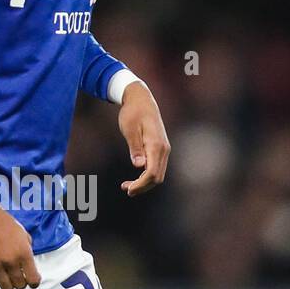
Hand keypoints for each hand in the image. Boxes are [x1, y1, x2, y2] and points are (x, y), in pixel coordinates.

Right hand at [0, 193, 41, 288]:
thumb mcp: (23, 235)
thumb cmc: (4, 223)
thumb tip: (29, 267)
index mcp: (24, 253)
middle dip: (21, 282)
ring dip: (8, 284)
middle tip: (17, 275)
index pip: (33, 280)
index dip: (34, 282)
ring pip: (6, 288)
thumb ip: (28, 252)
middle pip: (20, 286)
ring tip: (6, 275)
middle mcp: (11, 261)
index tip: (31, 279)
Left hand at [118, 81, 169, 196]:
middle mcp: (163, 149)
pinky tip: (135, 178)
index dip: (140, 184)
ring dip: (144, 183)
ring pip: (158, 174)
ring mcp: (164, 149)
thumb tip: (139, 166)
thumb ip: (135, 148)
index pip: (151, 173)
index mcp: (156, 145)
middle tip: (126, 189)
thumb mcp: (129, 129)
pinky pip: (156, 167)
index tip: (128, 189)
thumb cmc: (133, 112)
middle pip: (157, 177)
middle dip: (142, 187)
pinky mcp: (160, 148)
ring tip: (127, 186)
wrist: (141, 99)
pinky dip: (147, 176)